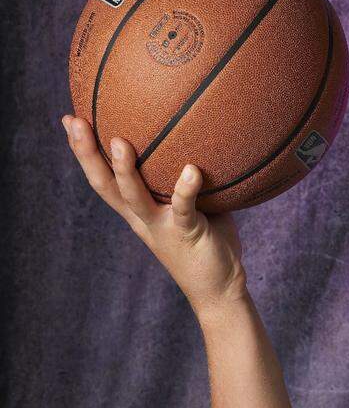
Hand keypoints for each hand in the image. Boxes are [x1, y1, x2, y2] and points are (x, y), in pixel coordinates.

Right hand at [64, 114, 248, 314]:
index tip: (69, 119)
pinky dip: (186, 189)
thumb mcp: (189, 207)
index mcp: (138, 211)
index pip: (102, 178)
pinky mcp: (187, 233)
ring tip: (119, 143)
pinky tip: (191, 170)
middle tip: (76, 122)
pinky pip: (184, 209)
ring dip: (124, 171)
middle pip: (105, 185)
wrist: (219, 288)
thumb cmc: (207, 242)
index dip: (84, 151)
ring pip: (135, 197)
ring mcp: (162, 226)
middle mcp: (143, 218)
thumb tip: (195, 137)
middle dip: (87, 153)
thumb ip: (184, 180)